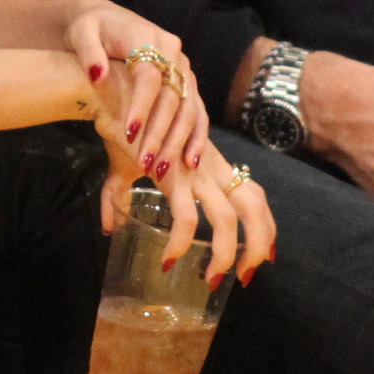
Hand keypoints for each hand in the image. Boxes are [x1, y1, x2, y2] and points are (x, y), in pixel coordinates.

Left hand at [62, 0, 189, 162]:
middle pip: (172, 96)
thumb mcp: (81, 34)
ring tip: (163, 170)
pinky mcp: (186, 80)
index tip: (129, 134)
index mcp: (147, 37)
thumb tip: (98, 75)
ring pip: (189, 107)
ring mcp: (182, 66)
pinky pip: (197, 110)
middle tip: (144, 164)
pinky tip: (190, 162)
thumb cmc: (90, 29)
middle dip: (159, 133)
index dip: (141, 105)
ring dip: (178, 141)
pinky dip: (195, 136)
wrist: (106, 20)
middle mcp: (172, 51)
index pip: (149, 75)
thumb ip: (89, 53)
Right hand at [90, 64, 274, 285]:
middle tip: (248, 276)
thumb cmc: (121, 124)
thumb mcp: (127, 165)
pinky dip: (180, 243)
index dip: (265, 224)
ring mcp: (192, 169)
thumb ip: (120, 195)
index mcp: (208, 162)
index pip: (253, 192)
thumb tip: (108, 227)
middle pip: (255, 204)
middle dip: (260, 242)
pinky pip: (185, 218)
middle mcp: (208, 165)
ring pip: (228, 217)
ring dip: (226, 253)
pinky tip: (169, 259)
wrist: (111, 94)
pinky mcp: (170, 174)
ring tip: (211, 279)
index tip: (265, 256)